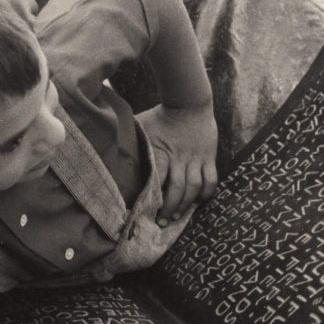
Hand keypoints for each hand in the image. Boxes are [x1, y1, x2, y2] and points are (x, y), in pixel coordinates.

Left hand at [137, 102, 218, 225]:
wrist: (189, 100)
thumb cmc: (161, 114)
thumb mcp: (141, 125)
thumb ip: (131, 140)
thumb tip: (112, 151)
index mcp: (161, 152)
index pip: (157, 180)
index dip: (152, 197)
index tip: (144, 211)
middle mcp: (179, 159)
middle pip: (176, 189)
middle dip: (169, 208)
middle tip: (162, 222)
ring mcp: (196, 159)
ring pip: (193, 188)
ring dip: (186, 205)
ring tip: (178, 216)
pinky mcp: (208, 157)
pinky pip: (211, 179)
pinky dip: (207, 192)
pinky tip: (201, 201)